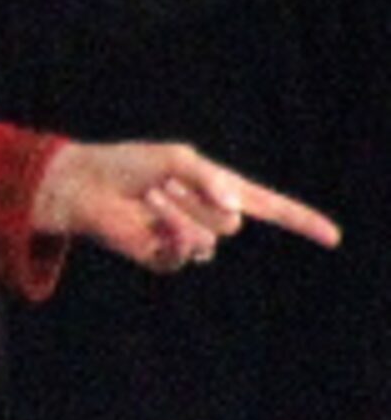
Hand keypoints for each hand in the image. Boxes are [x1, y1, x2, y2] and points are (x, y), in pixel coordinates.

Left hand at [31, 140, 342, 274]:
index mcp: (219, 190)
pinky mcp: (165, 258)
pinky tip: (147, 214)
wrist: (86, 185)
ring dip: (179, 212)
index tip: (333, 237)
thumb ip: (211, 180)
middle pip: (233, 221)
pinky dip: (168, 229)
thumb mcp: (176, 160)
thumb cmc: (129, 166)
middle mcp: (209, 218)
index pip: (271, 209)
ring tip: (150, 197)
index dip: (301, 222)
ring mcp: (188, 240)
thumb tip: (236, 208)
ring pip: (210, 238)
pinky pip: (185, 252)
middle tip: (165, 184)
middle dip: (199, 200)